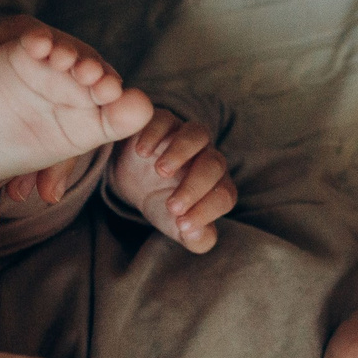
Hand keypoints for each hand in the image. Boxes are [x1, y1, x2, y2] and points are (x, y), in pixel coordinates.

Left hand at [0, 15, 78, 230]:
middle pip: (47, 52)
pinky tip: (30, 170)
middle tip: (74, 164)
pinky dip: (35, 116)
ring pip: (37, 68)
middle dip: (80, 100)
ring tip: (49, 183)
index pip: (27, 38)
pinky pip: (14, 80)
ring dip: (60, 113)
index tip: (97, 102)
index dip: (73, 64)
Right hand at [107, 109, 236, 251]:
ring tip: (160, 171)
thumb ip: (194, 238)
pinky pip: (165, 120)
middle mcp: (207, 157)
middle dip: (195, 186)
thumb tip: (196, 235)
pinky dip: (155, 133)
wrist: (133, 179)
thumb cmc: (161, 203)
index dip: (207, 211)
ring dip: (181, 152)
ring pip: (197, 134)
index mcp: (217, 185)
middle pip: (214, 165)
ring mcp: (186, 136)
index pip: (224, 196)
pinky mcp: (163, 121)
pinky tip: (141, 152)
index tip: (182, 226)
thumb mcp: (175, 225)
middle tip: (172, 206)